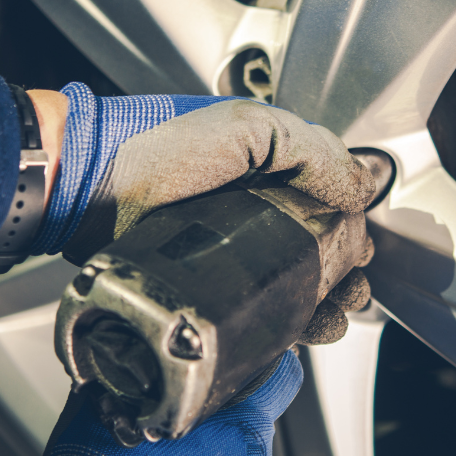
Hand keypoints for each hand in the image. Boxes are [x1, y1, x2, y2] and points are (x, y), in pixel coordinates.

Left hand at [28, 84, 375, 341]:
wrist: (92, 188)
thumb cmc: (160, 147)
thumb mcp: (245, 128)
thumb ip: (308, 148)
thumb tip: (363, 186)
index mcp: (269, 168)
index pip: (329, 198)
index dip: (353, 225)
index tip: (363, 248)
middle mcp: (256, 208)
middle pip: (319, 245)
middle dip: (345, 270)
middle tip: (351, 286)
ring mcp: (235, 248)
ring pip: (296, 280)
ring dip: (325, 300)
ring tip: (334, 314)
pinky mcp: (212, 282)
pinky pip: (261, 304)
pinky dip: (290, 320)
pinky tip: (305, 327)